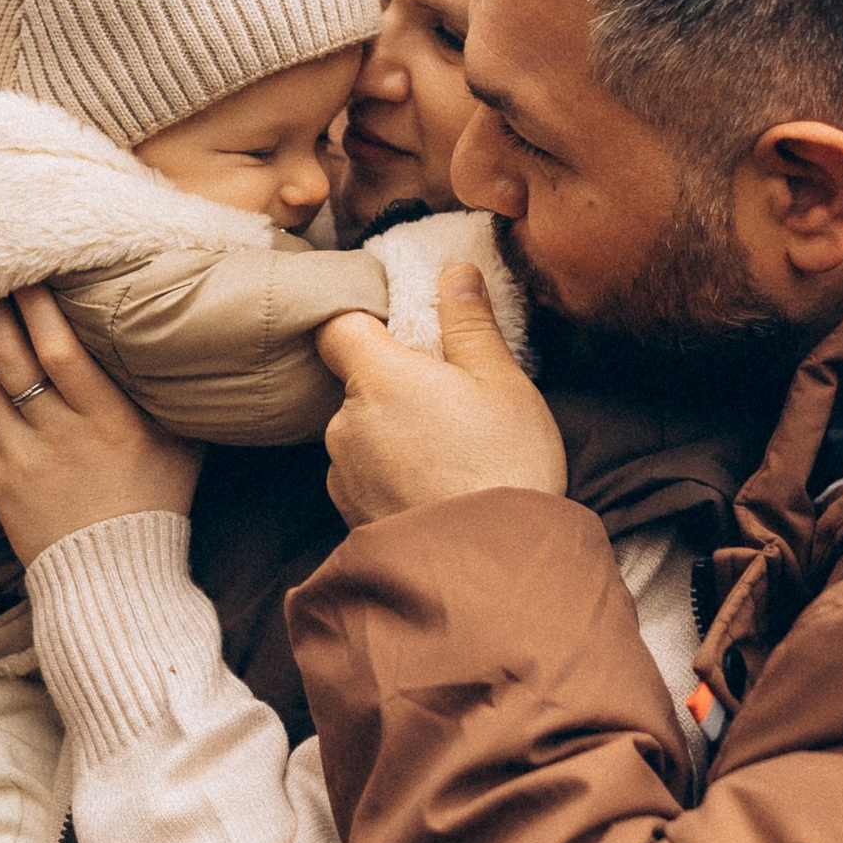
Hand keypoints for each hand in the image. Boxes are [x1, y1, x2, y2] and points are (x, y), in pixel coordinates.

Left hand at [0, 284, 200, 566]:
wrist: (116, 582)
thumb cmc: (157, 504)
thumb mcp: (182, 444)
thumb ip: (168, 392)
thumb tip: (175, 335)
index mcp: (110, 423)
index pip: (62, 352)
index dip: (39, 309)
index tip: (28, 273)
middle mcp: (61, 437)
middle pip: (12, 361)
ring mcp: (23, 461)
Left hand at [316, 262, 566, 524]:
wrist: (493, 570)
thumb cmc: (504, 466)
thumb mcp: (502, 382)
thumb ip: (470, 323)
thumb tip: (455, 272)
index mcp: (377, 377)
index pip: (337, 326)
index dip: (362, 319)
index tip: (399, 327)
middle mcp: (345, 423)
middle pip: (354, 382)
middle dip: (393, 384)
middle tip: (450, 401)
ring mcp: (342, 474)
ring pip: (359, 432)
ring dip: (391, 433)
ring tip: (449, 454)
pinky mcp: (349, 515)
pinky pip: (363, 476)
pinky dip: (390, 475)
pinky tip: (434, 488)